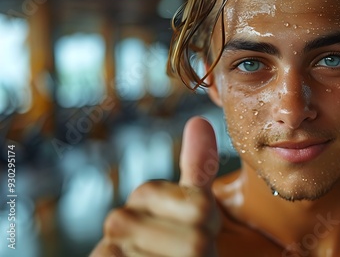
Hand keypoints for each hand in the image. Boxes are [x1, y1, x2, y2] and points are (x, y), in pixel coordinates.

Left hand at [91, 117, 220, 256]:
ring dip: (118, 256)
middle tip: (157, 252)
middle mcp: (196, 246)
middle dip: (130, 234)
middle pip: (121, 219)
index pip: (146, 191)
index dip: (148, 206)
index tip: (172, 223)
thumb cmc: (186, 251)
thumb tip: (199, 120)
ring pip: (110, 245)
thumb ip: (199, 169)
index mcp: (206, 219)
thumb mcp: (197, 213)